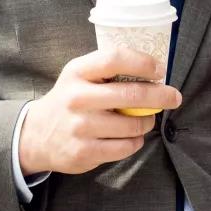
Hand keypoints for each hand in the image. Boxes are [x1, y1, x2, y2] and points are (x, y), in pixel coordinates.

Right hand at [19, 47, 181, 176]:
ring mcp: (80, 127)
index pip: (114, 58)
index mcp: (77, 72)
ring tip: (145, 118)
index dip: (143, 62)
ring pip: (133, 124)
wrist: (37, 135)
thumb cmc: (69, 99)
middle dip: (161, 96)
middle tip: (174, 97)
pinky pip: (126, 147)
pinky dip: (136, 141)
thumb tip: (152, 69)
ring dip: (147, 121)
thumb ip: (107, 69)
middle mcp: (77, 98)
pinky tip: (131, 136)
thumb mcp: (79, 75)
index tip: (159, 70)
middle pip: (132, 95)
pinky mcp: (84, 152)